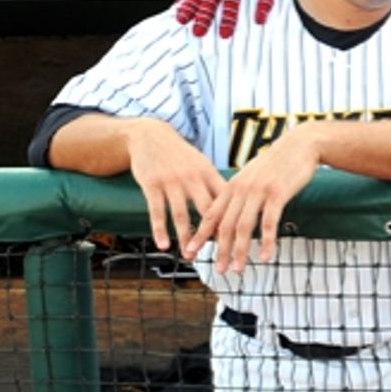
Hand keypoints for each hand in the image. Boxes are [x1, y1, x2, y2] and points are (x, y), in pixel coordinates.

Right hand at [125, 119, 226, 250]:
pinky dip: (160, 229)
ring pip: (181, 214)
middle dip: (212, 234)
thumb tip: (236, 206)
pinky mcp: (152, 184)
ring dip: (185, 237)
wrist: (151, 135)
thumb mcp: (202, 165)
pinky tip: (163, 245)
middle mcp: (192, 178)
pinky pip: (156, 211)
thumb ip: (215, 185)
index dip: (232, 221)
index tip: (238, 240)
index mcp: (208, 174)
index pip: (224, 201)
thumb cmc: (181, 155)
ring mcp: (171, 181)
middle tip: (218, 255)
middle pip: (206, 211)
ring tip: (189, 256)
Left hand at [184, 124, 321, 272]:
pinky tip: (266, 257)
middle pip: (225, 225)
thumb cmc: (278, 162)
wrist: (300, 144)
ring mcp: (258, 191)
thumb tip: (232, 211)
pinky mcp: (277, 193)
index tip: (191, 252)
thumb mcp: (253, 175)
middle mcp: (241, 189)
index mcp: (232, 186)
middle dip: (221, 251)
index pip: (211, 215)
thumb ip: (241, 192)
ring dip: (240, 251)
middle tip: (219, 271)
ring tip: (238, 270)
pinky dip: (266, 242)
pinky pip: (269, 223)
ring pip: (244, 227)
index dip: (200, 235)